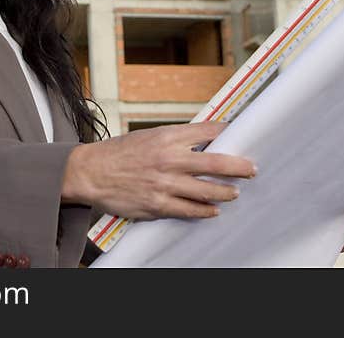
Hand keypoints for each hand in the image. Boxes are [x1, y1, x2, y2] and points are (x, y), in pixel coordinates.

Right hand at [61, 122, 256, 219]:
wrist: (91, 172)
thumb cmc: (120, 152)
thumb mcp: (149, 136)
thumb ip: (175, 139)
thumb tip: (205, 140)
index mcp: (167, 136)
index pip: (208, 132)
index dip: (229, 133)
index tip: (245, 134)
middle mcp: (168, 158)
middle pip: (215, 163)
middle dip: (239, 167)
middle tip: (252, 169)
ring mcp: (164, 183)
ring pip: (206, 190)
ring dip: (225, 192)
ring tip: (235, 192)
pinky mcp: (157, 204)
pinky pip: (188, 210)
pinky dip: (204, 211)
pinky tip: (213, 210)